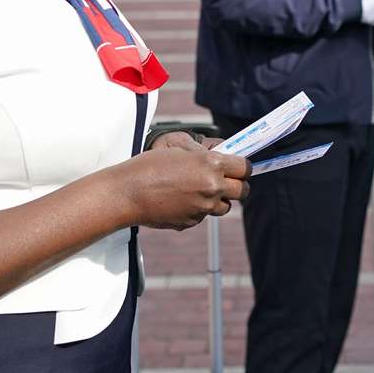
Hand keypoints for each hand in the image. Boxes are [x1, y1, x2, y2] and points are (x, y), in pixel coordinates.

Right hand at [122, 145, 250, 229]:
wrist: (128, 192)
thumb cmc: (150, 165)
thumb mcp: (180, 150)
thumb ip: (205, 155)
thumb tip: (221, 156)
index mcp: (212, 165)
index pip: (245, 168)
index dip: (243, 168)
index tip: (239, 168)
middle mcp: (212, 187)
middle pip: (243, 191)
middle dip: (238, 185)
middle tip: (227, 181)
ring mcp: (203, 207)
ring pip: (225, 207)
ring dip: (219, 200)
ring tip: (200, 191)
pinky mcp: (192, 221)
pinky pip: (203, 215)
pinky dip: (197, 209)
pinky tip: (179, 200)